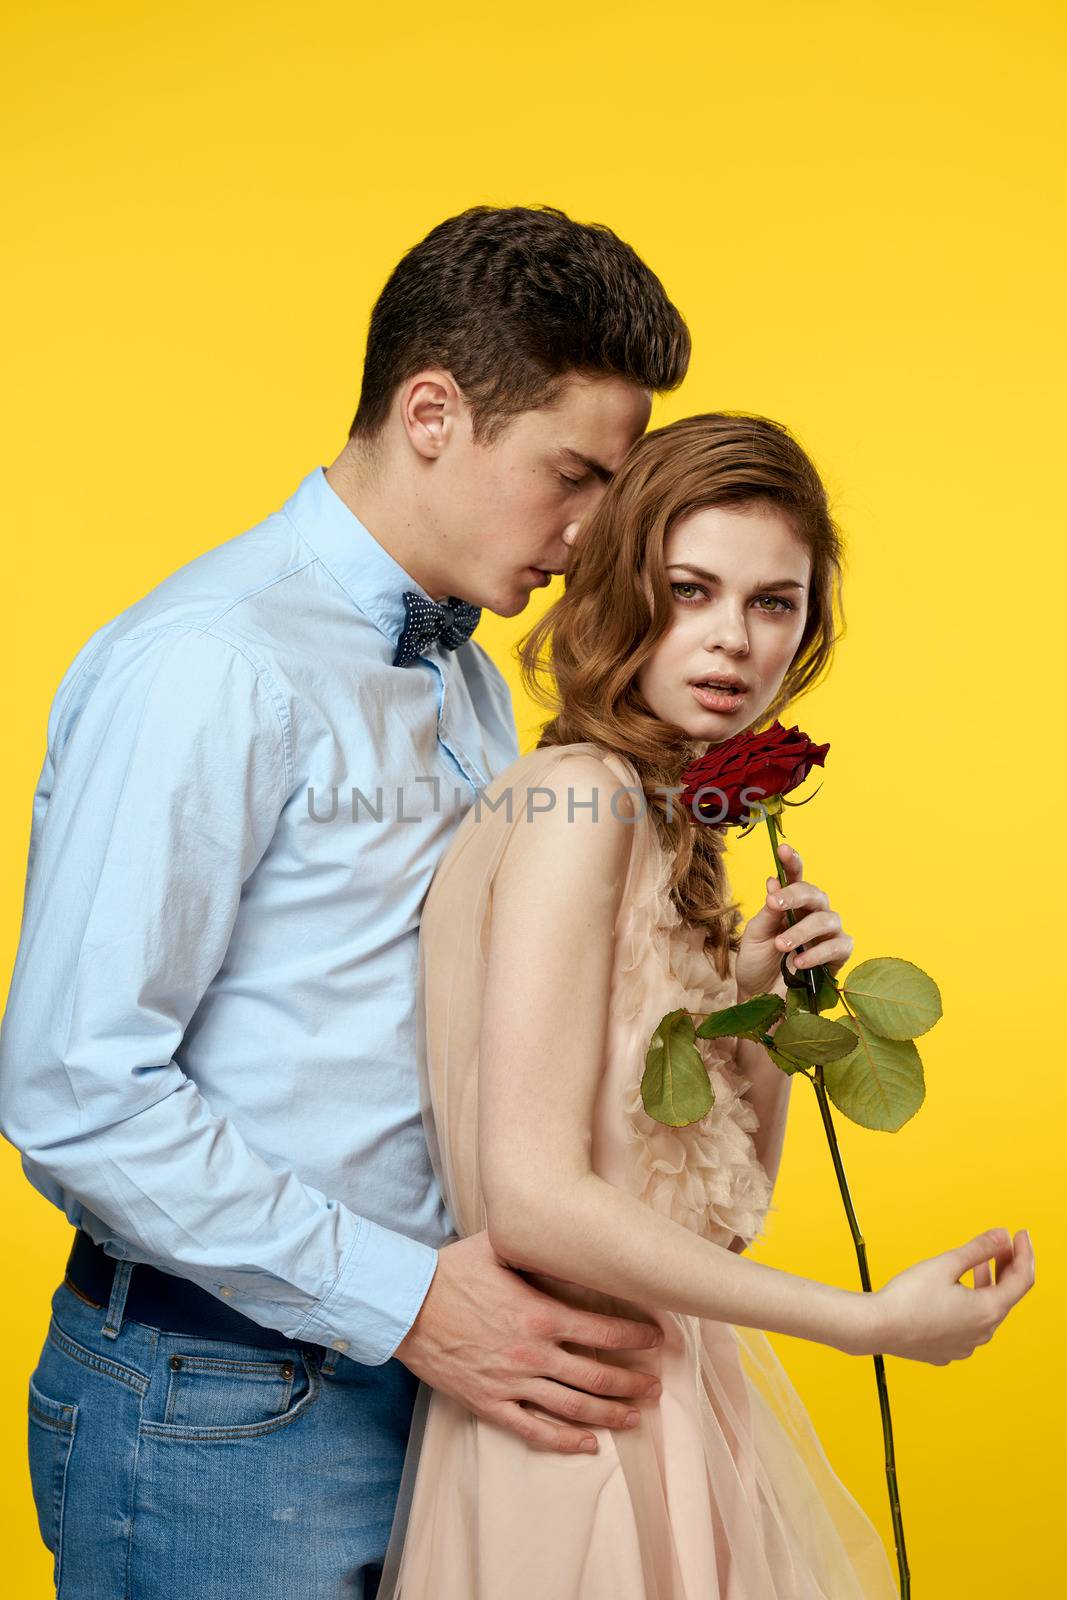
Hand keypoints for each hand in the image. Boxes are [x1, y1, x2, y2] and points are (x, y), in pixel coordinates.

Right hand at [393, 1230, 664, 1453]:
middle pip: (597, 1376)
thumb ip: (539, 1252)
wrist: (406, 1306)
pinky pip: (534, 1429)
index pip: (604, 1332)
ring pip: (574, 1408)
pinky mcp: (490, 1403)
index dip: (636, 1338)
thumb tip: (571, 1242)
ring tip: (636, 1417)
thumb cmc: (452, 1271)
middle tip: (656, 1385)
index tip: (657, 1340)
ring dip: (610, 1414)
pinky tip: (588, 1445)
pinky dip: (564, 1441)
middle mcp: (534, 1354)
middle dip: (633, 1383)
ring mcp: (513, 1383)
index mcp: (541, 1314)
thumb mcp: (501, 1247)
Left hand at [735, 840, 851, 1006]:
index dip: (792, 862)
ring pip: (827, 919)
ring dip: (803, 930)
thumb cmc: (757, 964)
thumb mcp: (755, 936)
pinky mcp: (839, 956)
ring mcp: (828, 934)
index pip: (795, 878)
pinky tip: (799, 962)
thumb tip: (774, 883)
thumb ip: (768, 912)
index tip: (783, 849)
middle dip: (796, 895)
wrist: (760, 1000)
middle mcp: (812, 914)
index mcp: (790, 905)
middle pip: (815, 894)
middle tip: (775, 905)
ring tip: (782, 945)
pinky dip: (818, 953)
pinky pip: (838, 946)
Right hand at [853, 1228, 1034, 1361]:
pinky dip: (971, 1303)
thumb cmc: (908, 1296)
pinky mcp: (948, 1349)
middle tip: (1002, 1243)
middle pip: (1006, 1296)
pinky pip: (969, 1324)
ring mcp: (966, 1345)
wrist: (876, 1327)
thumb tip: (1003, 1235)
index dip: (1025, 1254)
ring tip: (980, 1263)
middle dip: (1006, 1267)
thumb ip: (979, 1249)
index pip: (1022, 1280)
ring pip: (987, 1311)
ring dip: (988, 1284)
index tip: (1021, 1234)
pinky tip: (957, 1290)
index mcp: (987, 1311)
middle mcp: (982, 1333)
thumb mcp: (946, 1264)